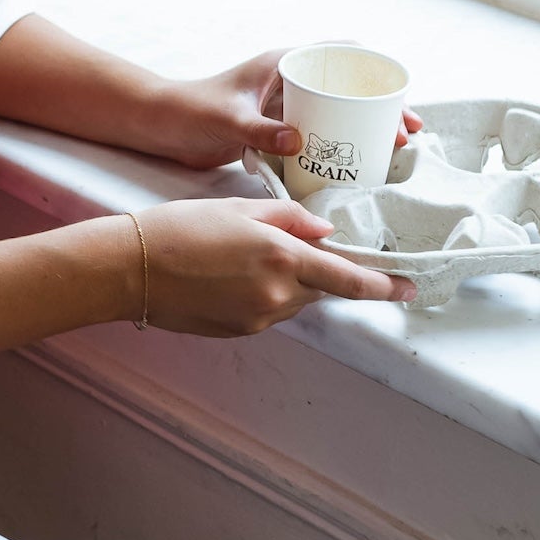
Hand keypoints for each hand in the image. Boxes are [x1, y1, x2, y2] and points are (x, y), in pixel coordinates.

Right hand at [134, 199, 414, 334]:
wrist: (130, 267)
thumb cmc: (180, 228)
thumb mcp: (239, 208)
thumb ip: (289, 217)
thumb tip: (323, 231)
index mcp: (283, 256)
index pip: (349, 279)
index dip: (383, 286)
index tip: (408, 289)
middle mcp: (277, 293)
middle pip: (320, 289)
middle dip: (314, 271)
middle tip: (283, 249)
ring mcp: (258, 317)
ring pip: (293, 300)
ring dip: (285, 282)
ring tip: (240, 258)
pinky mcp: (239, 331)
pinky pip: (267, 312)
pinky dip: (260, 294)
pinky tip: (226, 277)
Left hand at [156, 49, 422, 170]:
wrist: (160, 127)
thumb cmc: (189, 111)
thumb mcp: (228, 118)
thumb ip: (260, 130)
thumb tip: (298, 142)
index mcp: (282, 64)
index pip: (337, 52)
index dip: (372, 66)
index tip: (399, 88)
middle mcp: (287, 82)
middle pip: (345, 88)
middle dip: (378, 107)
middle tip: (405, 133)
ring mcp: (282, 107)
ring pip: (334, 114)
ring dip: (362, 130)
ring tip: (390, 152)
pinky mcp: (274, 131)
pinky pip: (315, 136)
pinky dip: (336, 148)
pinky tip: (353, 168)